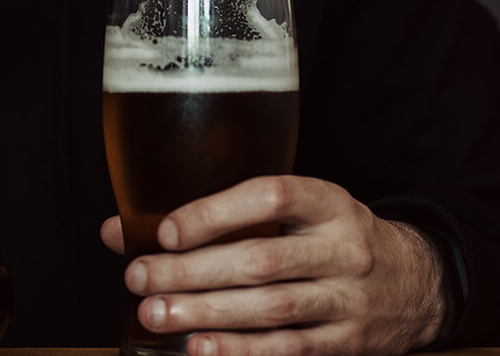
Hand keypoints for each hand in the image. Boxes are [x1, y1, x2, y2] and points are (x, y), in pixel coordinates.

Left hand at [100, 176, 448, 355]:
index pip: (271, 196)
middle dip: (192, 272)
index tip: (166, 230)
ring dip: (206, 314)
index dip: (215, 212)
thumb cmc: (327, 238)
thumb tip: (120, 231)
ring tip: (156, 314)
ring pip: (272, 309)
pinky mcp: (350, 344)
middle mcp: (344, 248)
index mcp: (326, 201)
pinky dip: (242, 351)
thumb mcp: (289, 212)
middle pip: (261, 260)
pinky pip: (290, 350)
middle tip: (140, 279)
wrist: (417, 282)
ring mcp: (351, 299)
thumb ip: (212, 216)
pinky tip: (200, 350)